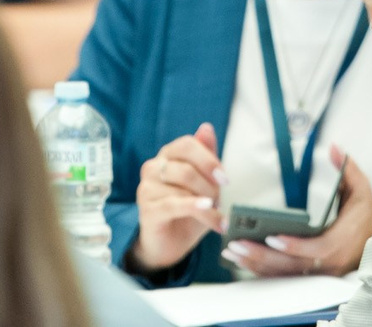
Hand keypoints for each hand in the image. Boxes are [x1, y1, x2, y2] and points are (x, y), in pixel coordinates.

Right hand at [130, 123, 227, 273]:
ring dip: (207, 203)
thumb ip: (206, 156)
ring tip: (217, 215)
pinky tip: (210, 212)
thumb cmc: (188, 211)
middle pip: (187, 168)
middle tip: (219, 201)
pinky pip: (175, 205)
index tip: (224, 178)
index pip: (187, 144)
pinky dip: (196, 208)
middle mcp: (152, 168)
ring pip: (183, 189)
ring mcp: (147, 189)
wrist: (170, 244)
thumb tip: (206, 127)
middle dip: (209, 187)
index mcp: (167, 155)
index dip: (208, 160)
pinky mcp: (147, 210)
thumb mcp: (204, 183)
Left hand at [225, 147, 371, 277]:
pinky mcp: (310, 276)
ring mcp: (319, 273)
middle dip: (264, 256)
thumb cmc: (365, 217)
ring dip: (257, 265)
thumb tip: (334, 148)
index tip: (273, 237)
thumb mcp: (361, 189)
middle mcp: (330, 263)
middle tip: (238, 244)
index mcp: (342, 240)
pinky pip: (284, 278)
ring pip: (285, 275)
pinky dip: (262, 271)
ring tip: (233, 251)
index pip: (318, 249)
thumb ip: (347, 168)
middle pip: (294, 266)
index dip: (295, 246)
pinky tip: (243, 262)